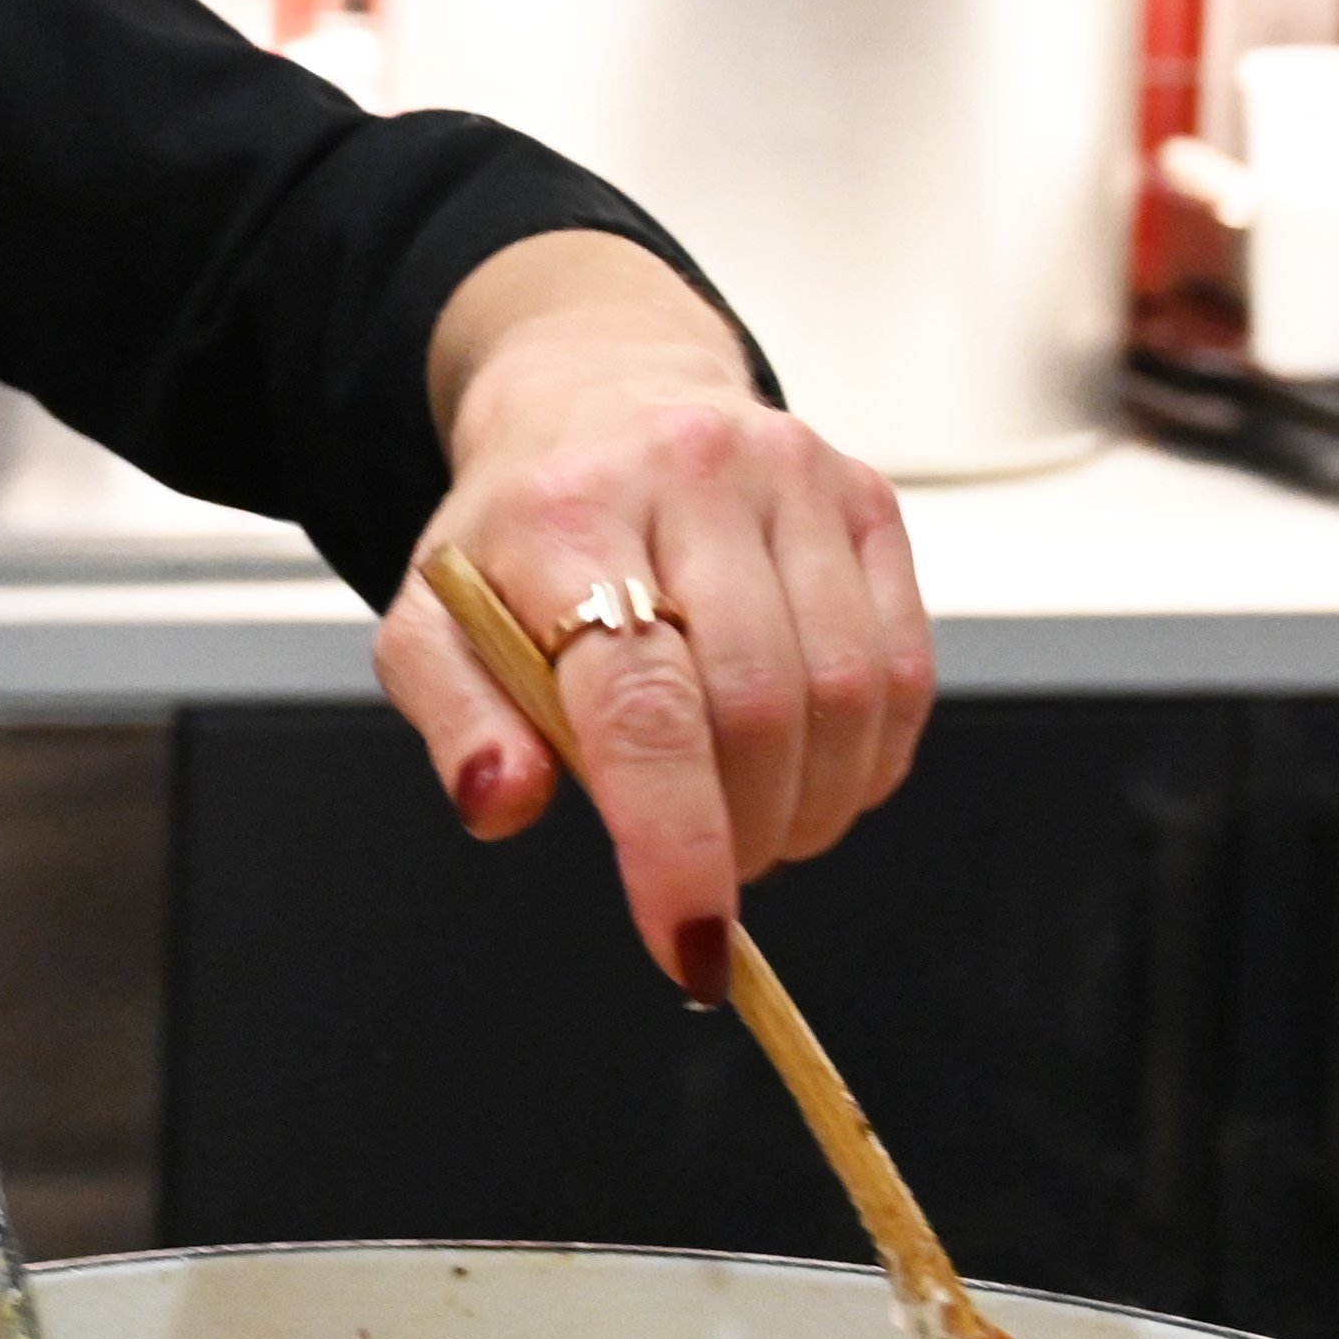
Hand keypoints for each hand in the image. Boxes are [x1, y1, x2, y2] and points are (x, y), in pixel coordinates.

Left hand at [374, 234, 933, 997]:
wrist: (597, 393)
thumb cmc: (517, 534)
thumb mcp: (435, 621)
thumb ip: (457, 719)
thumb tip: (500, 801)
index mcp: (567, 514)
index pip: (640, 702)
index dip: (674, 842)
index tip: (688, 945)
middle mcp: (691, 474)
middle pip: (757, 709)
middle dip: (741, 833)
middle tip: (708, 871)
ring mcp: (794, 478)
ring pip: (848, 695)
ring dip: (812, 806)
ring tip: (755, 824)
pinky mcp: (867, 498)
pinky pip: (903, 667)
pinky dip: (869, 757)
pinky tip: (812, 772)